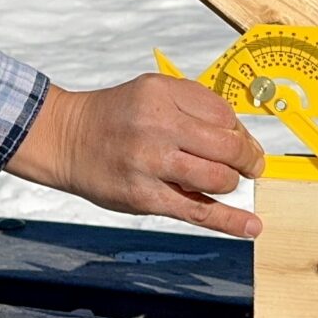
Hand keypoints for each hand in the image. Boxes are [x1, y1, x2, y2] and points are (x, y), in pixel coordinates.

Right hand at [1, 76, 266, 238]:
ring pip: (218, 179)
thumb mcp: (152, 90)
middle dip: (247, 159)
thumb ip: (194, 104)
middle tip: (250, 165)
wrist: (67, 139)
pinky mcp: (145, 197)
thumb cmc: (113, 116)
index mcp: (162, 94)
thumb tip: (241, 136)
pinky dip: (230, 222)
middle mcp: (157, 126)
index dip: (239, 130)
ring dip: (229, 183)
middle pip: (228, 147)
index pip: (224, 114)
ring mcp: (151, 163)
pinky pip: (198, 211)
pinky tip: (250, 226)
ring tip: (222, 181)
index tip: (240, 140)